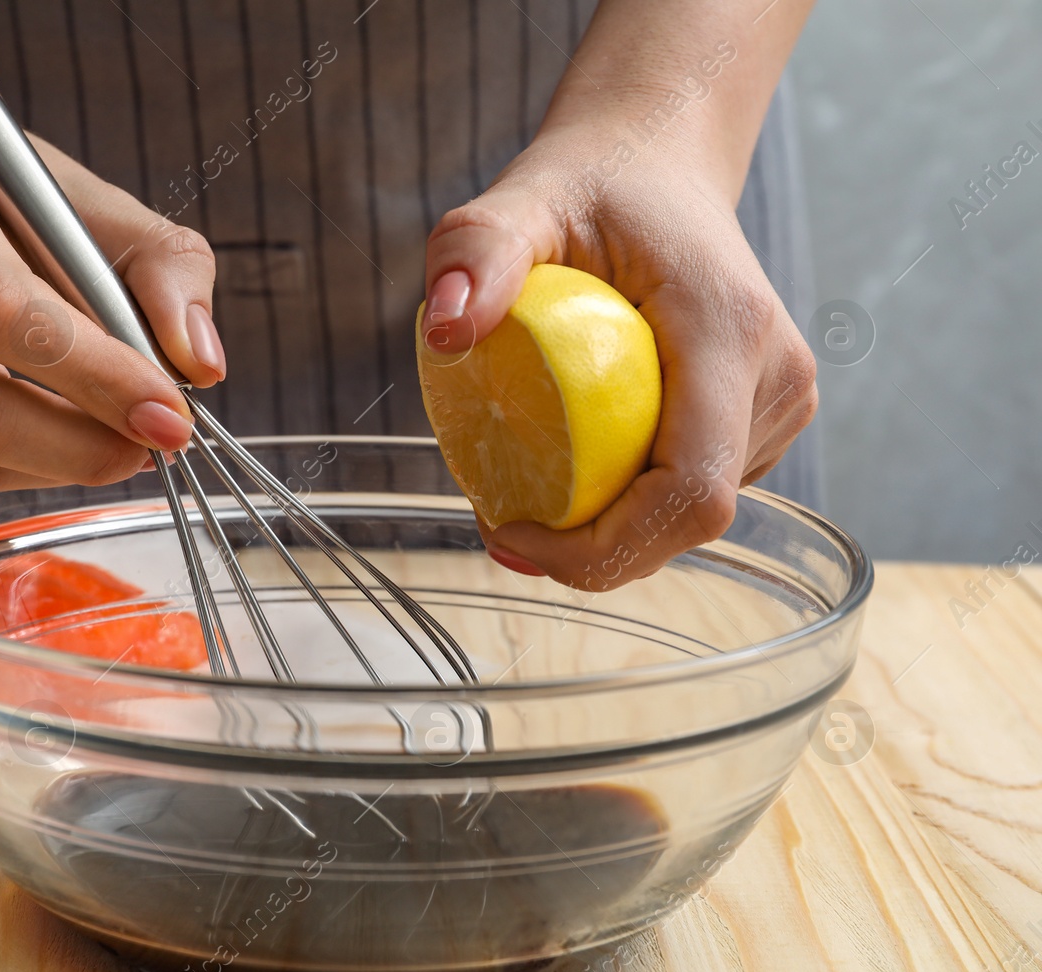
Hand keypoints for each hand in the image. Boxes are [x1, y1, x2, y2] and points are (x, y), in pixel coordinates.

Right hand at [0, 143, 225, 490]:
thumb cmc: (27, 210)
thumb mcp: (111, 213)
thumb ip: (170, 273)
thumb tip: (199, 365)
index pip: (5, 313)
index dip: (96, 378)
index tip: (170, 414)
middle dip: (79, 445)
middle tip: (151, 446)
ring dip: (58, 463)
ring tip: (117, 438)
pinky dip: (22, 467)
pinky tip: (59, 434)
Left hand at [421, 126, 816, 589]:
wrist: (659, 160)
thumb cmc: (591, 181)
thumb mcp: (520, 201)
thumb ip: (476, 251)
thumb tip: (448, 331)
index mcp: (729, 331)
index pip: (691, 488)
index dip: (607, 545)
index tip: (512, 531)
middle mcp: (776, 374)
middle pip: (692, 518)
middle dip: (596, 552)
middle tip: (499, 528)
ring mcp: (780, 400)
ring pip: (693, 513)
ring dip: (611, 532)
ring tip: (527, 491)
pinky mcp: (764, 415)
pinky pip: (694, 489)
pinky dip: (630, 503)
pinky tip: (572, 471)